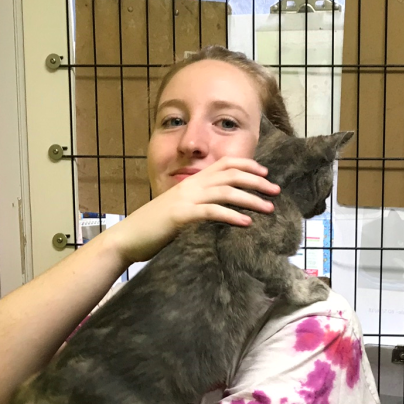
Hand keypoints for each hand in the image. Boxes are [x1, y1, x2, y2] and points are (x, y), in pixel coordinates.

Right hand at [102, 157, 279, 263]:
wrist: (127, 238)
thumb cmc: (155, 229)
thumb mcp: (181, 212)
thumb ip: (199, 207)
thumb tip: (222, 212)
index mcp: (191, 183)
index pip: (224, 164)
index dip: (247, 165)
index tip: (265, 173)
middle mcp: (190, 186)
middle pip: (230, 175)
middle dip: (257, 181)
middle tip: (276, 191)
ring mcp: (186, 200)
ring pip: (225, 191)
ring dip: (251, 199)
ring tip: (269, 209)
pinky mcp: (181, 216)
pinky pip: (212, 212)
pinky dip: (232, 216)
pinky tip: (247, 223)